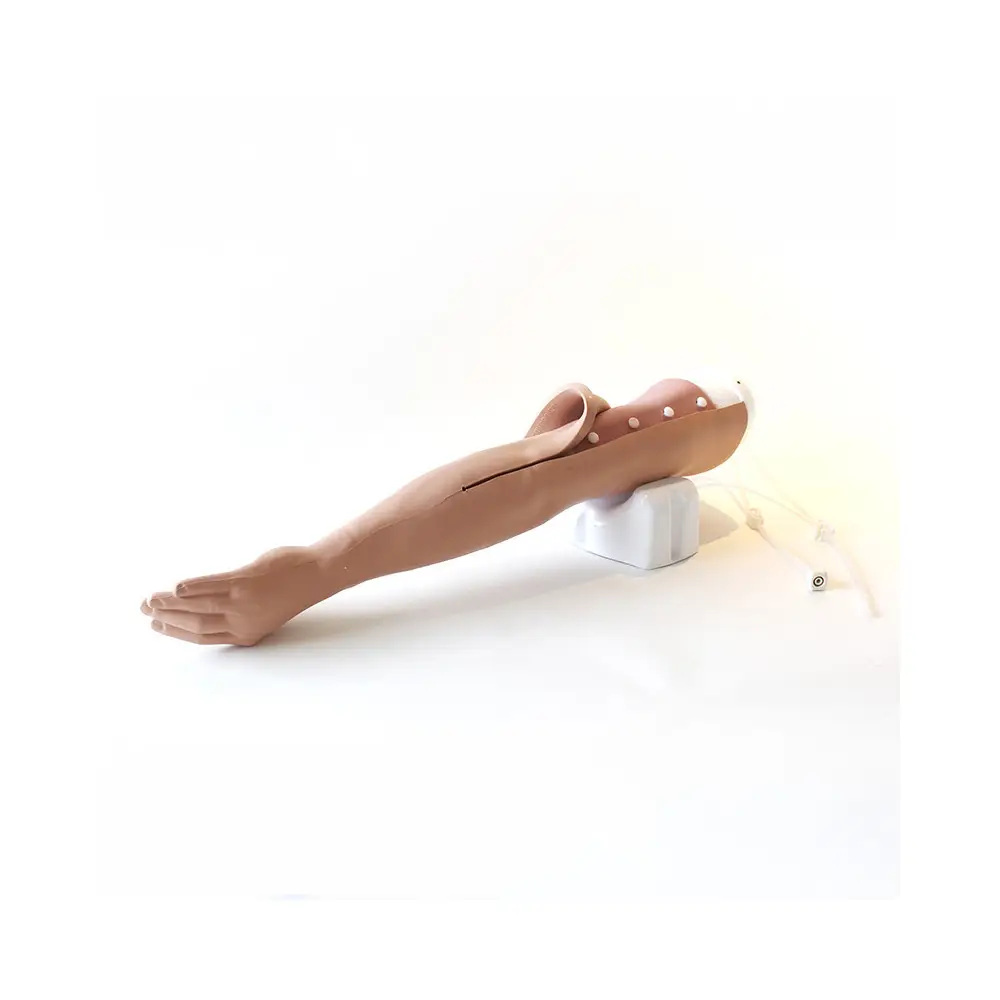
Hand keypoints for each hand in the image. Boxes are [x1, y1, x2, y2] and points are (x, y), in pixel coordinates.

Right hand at [140, 545, 329, 645]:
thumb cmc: (287, 590)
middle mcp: (241, 622)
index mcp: (245, 634)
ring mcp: (242, 602)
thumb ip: (235, 613)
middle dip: (166, 618)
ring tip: (151, 598)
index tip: (156, 625)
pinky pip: (211, 586)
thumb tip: (202, 603)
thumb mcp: (261, 611)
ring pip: (197, 606)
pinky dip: (191, 587)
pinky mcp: (245, 582)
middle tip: (144, 610)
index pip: (201, 636)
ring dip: (170, 603)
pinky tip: (176, 587)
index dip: (175, 631)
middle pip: (194, 623)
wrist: (315, 575)